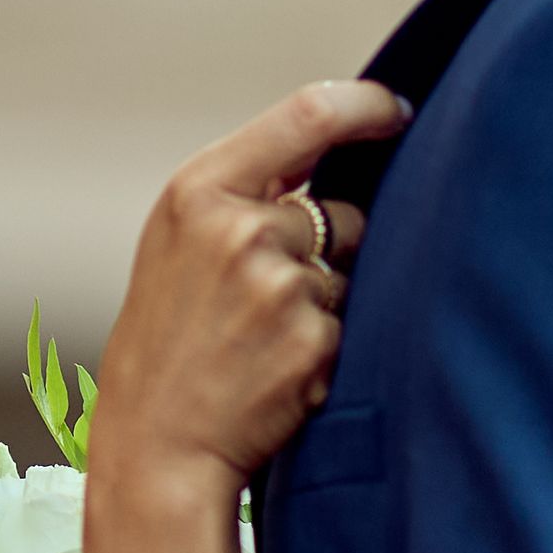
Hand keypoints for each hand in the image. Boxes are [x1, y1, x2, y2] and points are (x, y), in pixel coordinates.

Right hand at [94, 77, 403, 496]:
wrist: (155, 445)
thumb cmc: (167, 342)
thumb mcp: (178, 243)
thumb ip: (245, 193)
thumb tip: (330, 148)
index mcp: (199, 191)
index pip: (310, 113)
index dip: (368, 107)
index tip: (398, 110)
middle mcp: (242, 229)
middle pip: (341, 210)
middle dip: (329, 250)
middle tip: (264, 301)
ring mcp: (280, 286)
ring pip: (350, 272)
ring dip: (326, 302)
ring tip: (261, 341)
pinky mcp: (314, 341)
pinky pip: (351, 325)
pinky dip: (326, 348)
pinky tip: (277, 372)